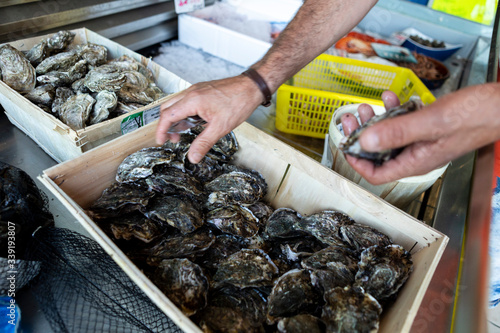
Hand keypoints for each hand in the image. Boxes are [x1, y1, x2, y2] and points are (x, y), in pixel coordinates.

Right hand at [156, 75, 262, 162]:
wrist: (251, 86)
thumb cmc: (238, 102)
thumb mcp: (220, 128)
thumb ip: (203, 143)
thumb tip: (193, 157)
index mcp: (192, 100)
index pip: (167, 115)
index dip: (161, 130)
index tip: (161, 141)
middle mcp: (191, 92)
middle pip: (168, 108)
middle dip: (166, 125)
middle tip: (174, 138)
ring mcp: (197, 90)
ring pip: (177, 104)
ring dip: (177, 119)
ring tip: (185, 132)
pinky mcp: (203, 90)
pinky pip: (187, 101)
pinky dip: (185, 113)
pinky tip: (195, 122)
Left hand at [340, 83, 499, 184]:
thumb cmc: (476, 116)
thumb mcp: (431, 122)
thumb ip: (397, 132)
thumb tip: (365, 142)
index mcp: (415, 162)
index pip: (376, 175)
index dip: (357, 162)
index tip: (345, 143)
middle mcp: (416, 155)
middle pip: (379, 154)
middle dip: (361, 135)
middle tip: (351, 118)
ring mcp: (422, 142)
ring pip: (389, 136)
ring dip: (375, 121)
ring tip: (367, 106)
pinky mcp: (428, 128)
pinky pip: (403, 123)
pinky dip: (394, 111)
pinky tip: (391, 97)